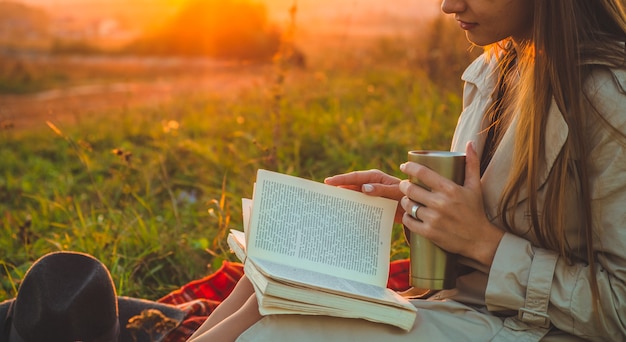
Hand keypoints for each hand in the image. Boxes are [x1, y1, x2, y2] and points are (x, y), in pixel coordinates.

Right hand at [324, 169, 404, 222]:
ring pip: (353, 195)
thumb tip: (364, 188)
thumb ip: (382, 190)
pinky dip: (351, 207)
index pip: (354, 177)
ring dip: (343, 198)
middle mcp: (370, 184)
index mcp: (375, 177)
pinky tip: (343, 212)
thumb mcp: (396, 193)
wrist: (416, 208)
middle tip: (323, 193)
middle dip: (337, 188)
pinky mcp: (371, 203)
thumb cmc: (407, 196)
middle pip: (350, 186)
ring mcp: (370, 194)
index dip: (340, 179)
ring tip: (329, 203)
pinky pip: (359, 204)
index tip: (328, 182)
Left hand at [399, 142, 503, 266]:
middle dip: (404, 185)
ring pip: (408, 205)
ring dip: (404, 201)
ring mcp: (434, 219)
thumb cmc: (476, 211)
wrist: (480, 240)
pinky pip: (409, 221)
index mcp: (450, 189)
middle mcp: (440, 203)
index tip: (404, 166)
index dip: (409, 167)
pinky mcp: (429, 232)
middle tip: (405, 185)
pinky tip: (409, 214)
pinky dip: (407, 217)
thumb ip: (472, 164)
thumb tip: (470, 143)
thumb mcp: (475, 187)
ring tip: (407, 199)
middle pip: (410, 189)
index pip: (422, 173)